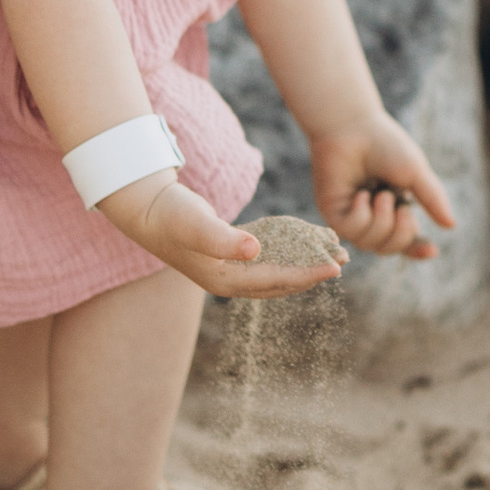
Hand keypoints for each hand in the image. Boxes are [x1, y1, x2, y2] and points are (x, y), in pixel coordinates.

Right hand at [101, 171, 350, 300]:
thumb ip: (222, 238)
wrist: (145, 207)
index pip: (274, 281)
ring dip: (304, 263)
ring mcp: (229, 269)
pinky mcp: (231, 254)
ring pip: (277, 271)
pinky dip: (289, 250)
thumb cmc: (169, 213)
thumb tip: (255, 250)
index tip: (334, 267)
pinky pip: (268, 256)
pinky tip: (307, 240)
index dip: (306, 275)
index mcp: (223, 280)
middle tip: (344, 261)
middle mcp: (229, 280)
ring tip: (333, 253)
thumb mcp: (194, 223)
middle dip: (312, 273)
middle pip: (281, 282)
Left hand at [308, 112, 455, 261]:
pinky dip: (362, 214)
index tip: (433, 250)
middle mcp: (372, 214)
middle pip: (389, 247)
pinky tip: (361, 193)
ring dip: (382, 220)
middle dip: (401, 233)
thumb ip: (431, 199)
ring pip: (370, 243)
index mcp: (394, 205)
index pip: (406, 239)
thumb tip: (451, 225)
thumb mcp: (415, 173)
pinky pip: (351, 230)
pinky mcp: (333, 212)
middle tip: (403, 209)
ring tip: (380, 194)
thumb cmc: (384, 145)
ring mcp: (351, 214)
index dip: (418, 249)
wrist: (353, 127)